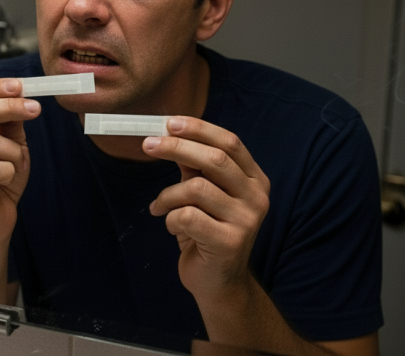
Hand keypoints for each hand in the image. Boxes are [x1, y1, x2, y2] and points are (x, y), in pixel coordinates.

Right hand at [0, 78, 39, 244]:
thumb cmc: (0, 184)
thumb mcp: (11, 147)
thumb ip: (11, 124)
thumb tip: (21, 96)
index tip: (21, 86)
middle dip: (8, 107)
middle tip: (35, 109)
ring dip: (12, 151)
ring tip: (16, 164)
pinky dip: (8, 171)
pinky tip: (6, 179)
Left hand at [145, 116, 269, 304]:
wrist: (218, 282)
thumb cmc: (207, 231)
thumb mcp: (203, 193)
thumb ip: (194, 167)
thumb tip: (169, 133)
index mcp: (254, 179)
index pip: (230, 142)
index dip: (198, 128)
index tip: (169, 122)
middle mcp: (257, 197)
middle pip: (214, 160)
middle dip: (176, 147)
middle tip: (147, 145)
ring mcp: (247, 220)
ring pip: (196, 188)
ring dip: (167, 195)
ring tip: (159, 206)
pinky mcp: (230, 242)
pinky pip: (187, 216)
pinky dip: (170, 218)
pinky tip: (172, 227)